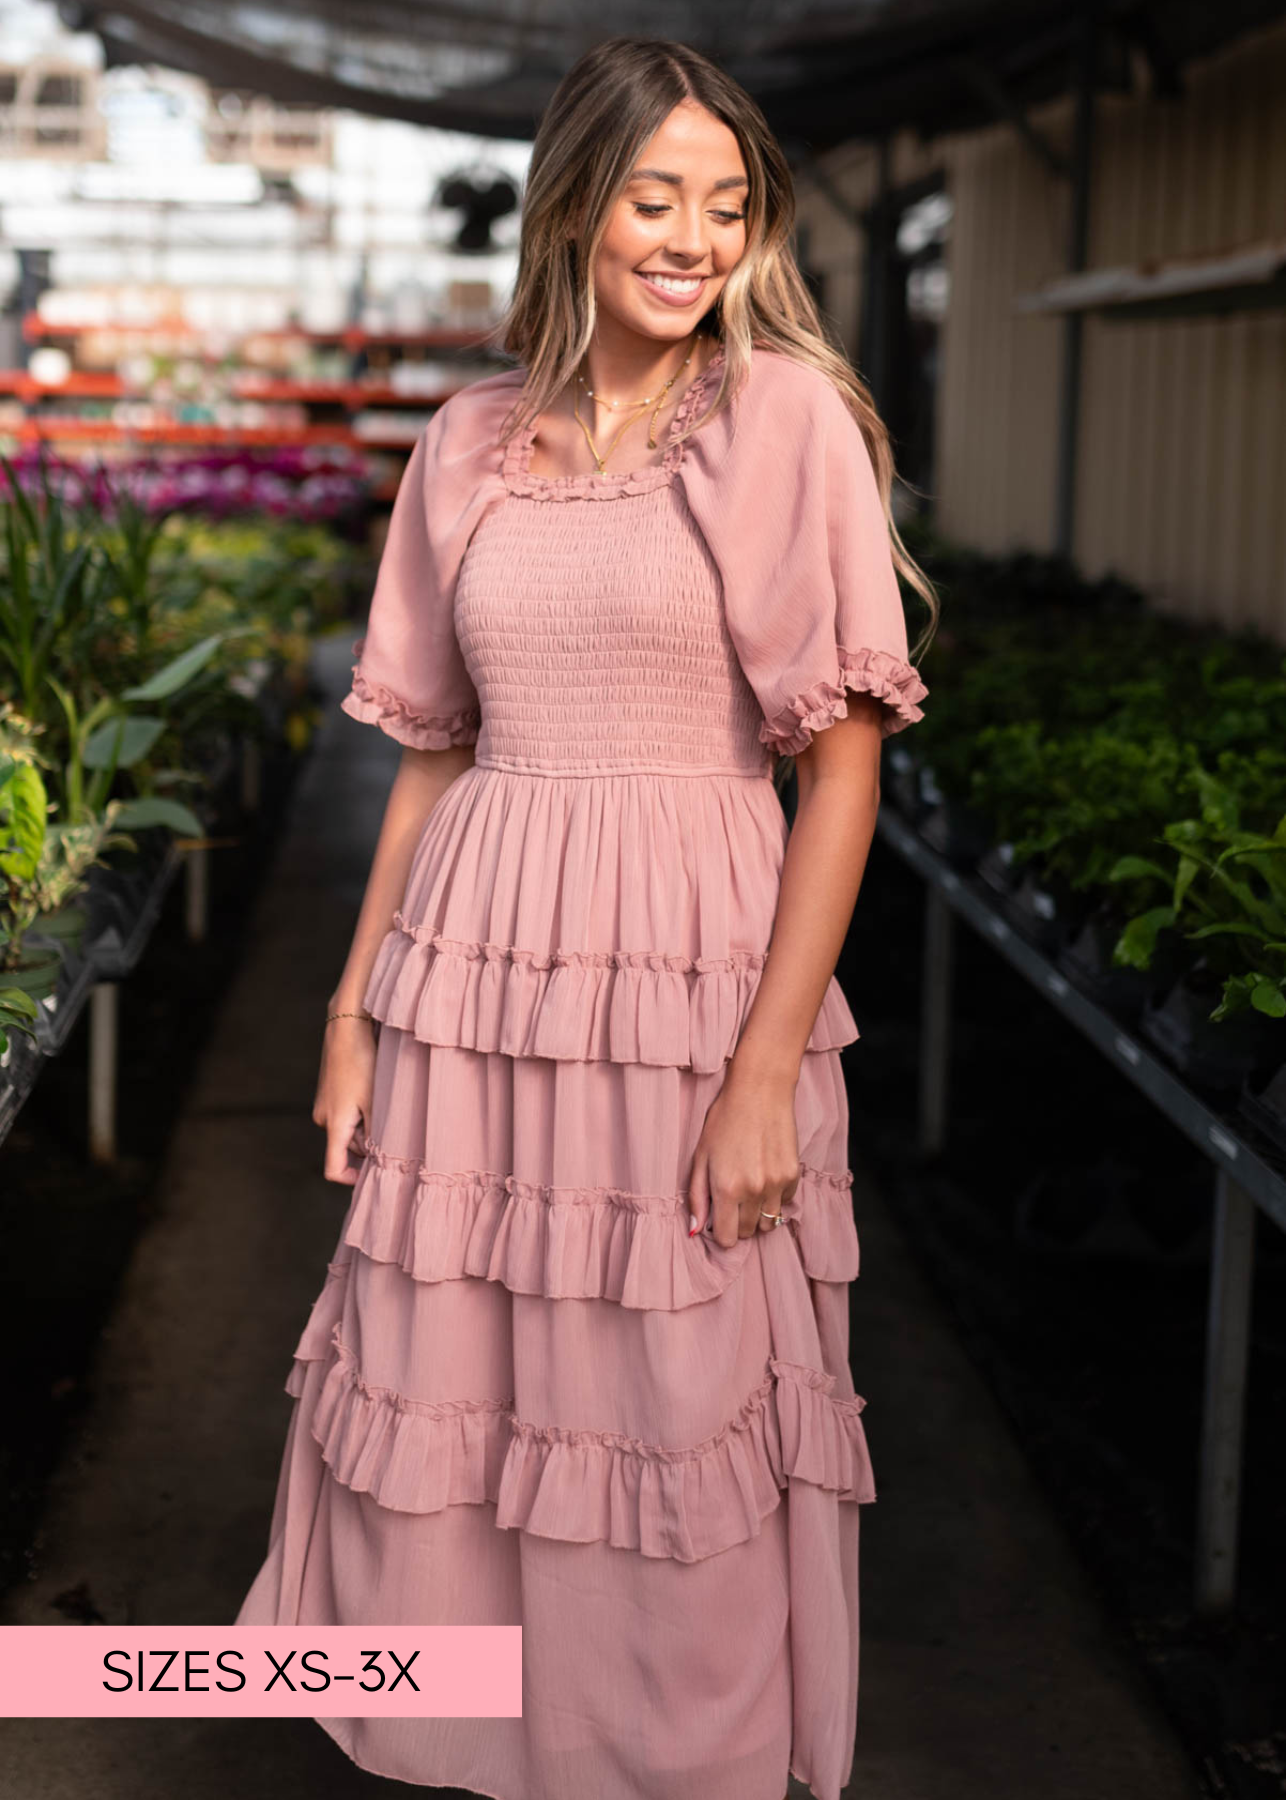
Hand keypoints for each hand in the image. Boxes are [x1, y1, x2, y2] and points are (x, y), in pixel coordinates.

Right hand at [312, 1015, 375, 1184]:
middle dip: (368, 1142)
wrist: (345, 1029)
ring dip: (366, 1124)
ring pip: (348, 1129)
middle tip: (391, 1123)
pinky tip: (373, 1093)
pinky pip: (345, 1114)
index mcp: (334, 1125)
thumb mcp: (375, 1100)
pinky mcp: (328, 1094)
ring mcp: (324, 1106)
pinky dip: (360, 1111)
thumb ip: (376, 1131)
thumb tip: (376, 1154)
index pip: (333, 1168)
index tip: (371, 1174)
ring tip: (382, 1102)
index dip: (350, 1179)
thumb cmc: (361, 1062)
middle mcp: (323, 1119)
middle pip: (347, 1147)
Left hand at [687, 1063, 800, 1246]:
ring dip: (757, 1214)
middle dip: (737, 1222)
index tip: (718, 1217)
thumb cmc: (724, 1120)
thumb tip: (696, 1231)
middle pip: (747, 1233)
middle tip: (732, 1198)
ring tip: (749, 1190)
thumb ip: (697, 1197)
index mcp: (726, 1188)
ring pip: (768, 1223)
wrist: (759, 1091)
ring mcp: (776, 1184)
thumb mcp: (701, 1157)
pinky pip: (784, 1203)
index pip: (727, 1238)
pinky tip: (765, 1174)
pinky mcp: (793, 1175)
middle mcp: (753, 1191)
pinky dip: (774, 1197)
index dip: (720, 1231)